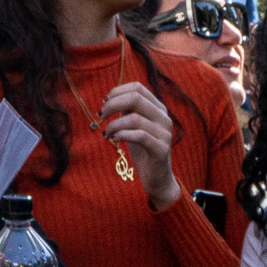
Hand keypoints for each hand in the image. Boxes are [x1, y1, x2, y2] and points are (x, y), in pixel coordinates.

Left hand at [97, 81, 179, 210]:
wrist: (157, 179)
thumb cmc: (142, 149)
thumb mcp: (135, 125)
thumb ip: (129, 110)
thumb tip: (110, 98)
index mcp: (158, 108)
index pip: (137, 87)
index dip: (118, 91)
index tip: (104, 101)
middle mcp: (164, 117)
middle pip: (136, 98)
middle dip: (113, 104)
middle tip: (101, 115)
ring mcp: (165, 133)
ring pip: (135, 118)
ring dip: (114, 124)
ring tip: (105, 133)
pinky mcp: (162, 149)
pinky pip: (140, 136)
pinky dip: (123, 135)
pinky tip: (113, 139)